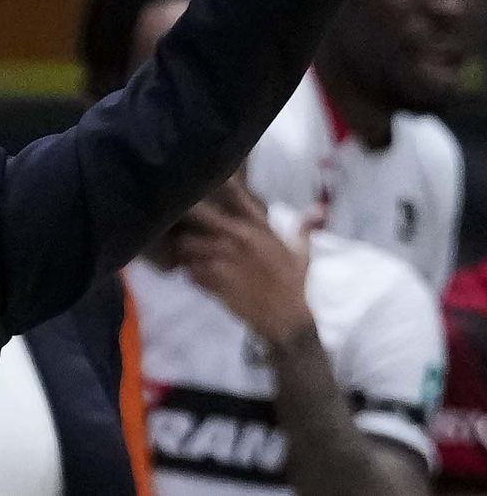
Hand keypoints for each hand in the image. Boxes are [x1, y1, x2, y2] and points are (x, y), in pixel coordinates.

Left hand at [173, 179, 318, 345]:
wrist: (287, 320)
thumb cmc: (295, 284)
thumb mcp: (302, 253)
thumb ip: (304, 228)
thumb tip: (319, 209)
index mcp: (259, 228)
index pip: (236, 195)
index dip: (219, 183)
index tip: (206, 178)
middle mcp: (238, 238)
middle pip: (199, 213)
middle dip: (186, 212)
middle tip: (178, 216)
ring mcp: (222, 259)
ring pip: (187, 243)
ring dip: (182, 247)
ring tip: (184, 251)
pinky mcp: (212, 280)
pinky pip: (188, 269)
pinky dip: (187, 270)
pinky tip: (191, 272)